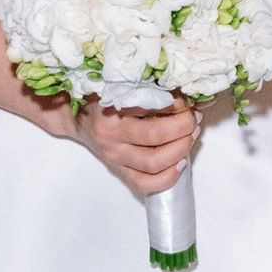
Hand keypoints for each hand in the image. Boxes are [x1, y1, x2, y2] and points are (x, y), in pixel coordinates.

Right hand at [78, 92, 198, 190]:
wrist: (77, 118)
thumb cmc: (104, 98)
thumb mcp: (124, 87)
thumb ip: (154, 90)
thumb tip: (194, 97)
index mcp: (111, 108)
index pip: (152, 107)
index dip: (179, 105)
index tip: (189, 101)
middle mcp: (109, 135)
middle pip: (156, 135)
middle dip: (184, 127)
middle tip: (195, 119)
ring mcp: (113, 157)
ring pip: (154, 162)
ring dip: (181, 149)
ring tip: (190, 136)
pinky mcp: (118, 172)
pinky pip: (145, 184)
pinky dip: (168, 177)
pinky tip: (180, 163)